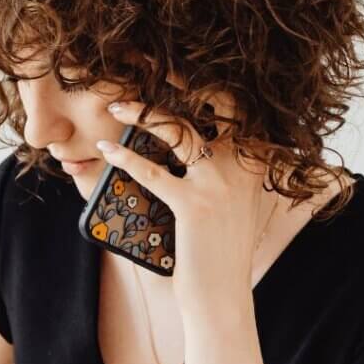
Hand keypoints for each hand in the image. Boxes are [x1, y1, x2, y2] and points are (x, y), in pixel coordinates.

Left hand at [97, 81, 270, 315]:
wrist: (223, 300)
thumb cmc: (219, 254)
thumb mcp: (232, 207)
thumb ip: (221, 174)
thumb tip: (186, 144)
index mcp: (256, 165)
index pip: (239, 110)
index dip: (213, 84)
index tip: (183, 67)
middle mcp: (244, 168)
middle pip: (218, 105)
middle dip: (185, 79)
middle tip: (154, 63)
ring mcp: (220, 186)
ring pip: (181, 132)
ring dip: (144, 113)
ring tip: (118, 104)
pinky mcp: (195, 207)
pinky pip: (154, 172)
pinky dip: (126, 157)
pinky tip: (108, 150)